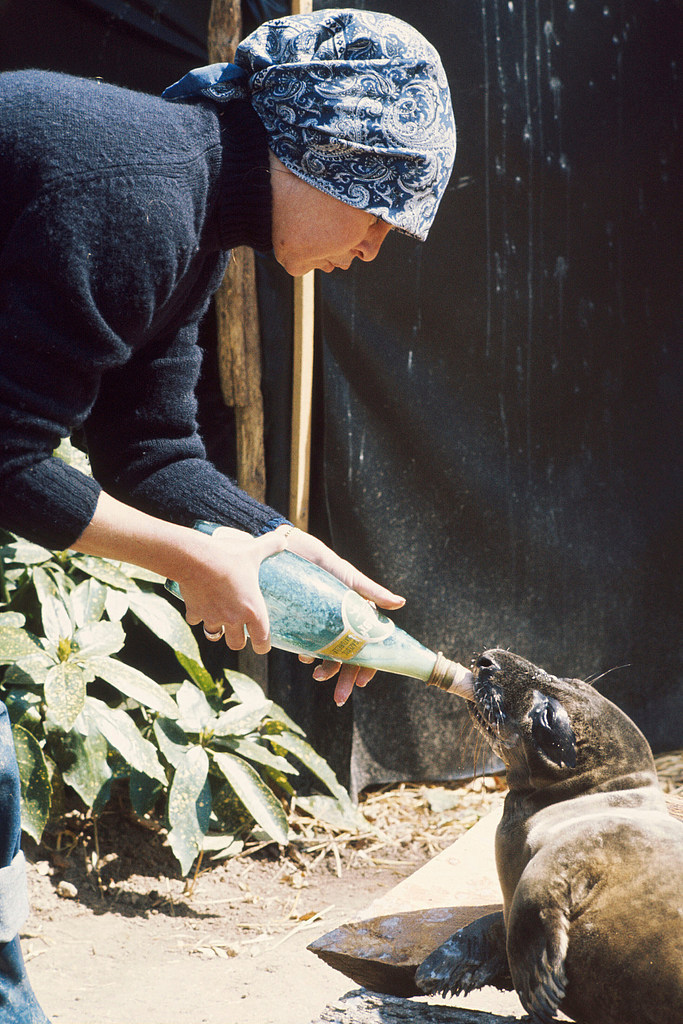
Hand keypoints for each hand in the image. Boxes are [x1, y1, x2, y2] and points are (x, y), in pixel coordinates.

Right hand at [178, 526, 287, 652]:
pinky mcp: (195, 611)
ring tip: (219, 619)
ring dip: (217, 629)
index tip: (262, 646)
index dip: (263, 646)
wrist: (196, 558)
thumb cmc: (229, 556)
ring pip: (214, 634)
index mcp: (252, 610)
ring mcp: (212, 617)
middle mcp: (233, 619)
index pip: (261, 640)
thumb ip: (270, 545)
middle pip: (236, 644)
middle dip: (238, 640)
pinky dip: (197, 615)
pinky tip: (198, 605)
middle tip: (239, 632)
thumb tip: (282, 538)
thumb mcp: (253, 550)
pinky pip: (195, 619)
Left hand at [276, 525, 404, 705]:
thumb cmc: (320, 560)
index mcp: (356, 613)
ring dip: (327, 669)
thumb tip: (400, 604)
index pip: (367, 647)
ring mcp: (319, 622)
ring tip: (317, 675)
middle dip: (344, 678)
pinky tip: (304, 656)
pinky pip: (306, 643)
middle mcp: (340, 621)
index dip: (368, 666)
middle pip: (347, 656)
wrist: (284, 547)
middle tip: (339, 698)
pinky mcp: (300, 620)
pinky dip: (308, 652)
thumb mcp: (347, 576)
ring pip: (328, 653)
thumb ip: (371, 591)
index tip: (361, 682)